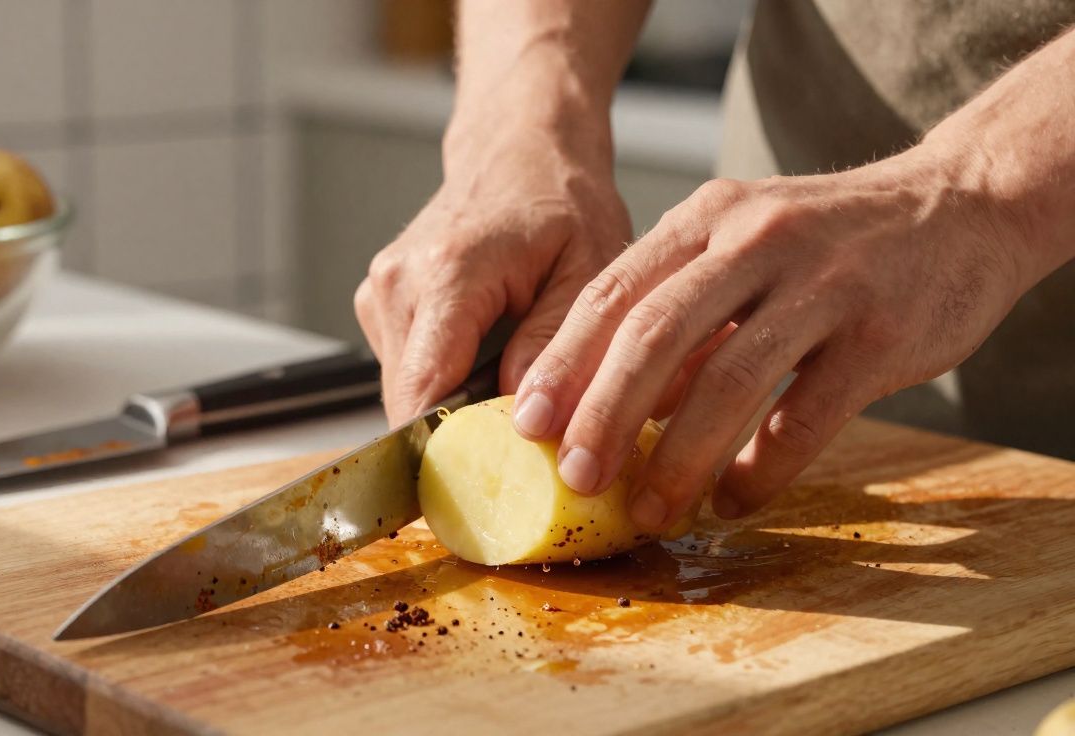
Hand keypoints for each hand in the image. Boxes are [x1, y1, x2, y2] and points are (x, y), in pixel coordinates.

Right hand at [355, 125, 631, 425]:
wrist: (520, 150)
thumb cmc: (561, 201)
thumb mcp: (591, 269)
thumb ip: (557, 345)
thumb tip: (526, 418)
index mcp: (448, 274)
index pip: (421, 393)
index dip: (444, 453)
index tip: (479, 489)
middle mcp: (398, 284)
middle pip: (408, 403)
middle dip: (457, 437)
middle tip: (516, 444)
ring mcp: (380, 292)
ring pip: (403, 392)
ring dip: (450, 408)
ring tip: (505, 384)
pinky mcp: (379, 302)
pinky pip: (405, 369)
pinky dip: (442, 381)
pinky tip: (482, 358)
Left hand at [512, 145, 1034, 528]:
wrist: (960, 205)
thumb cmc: (831, 240)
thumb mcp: (742, 244)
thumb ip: (682, 313)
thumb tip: (617, 404)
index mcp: (706, 218)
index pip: (612, 292)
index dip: (563, 364)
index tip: (523, 426)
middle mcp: (754, 241)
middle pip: (655, 334)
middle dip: (604, 414)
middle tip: (575, 478)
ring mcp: (822, 284)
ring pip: (729, 380)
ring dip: (680, 457)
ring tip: (651, 512)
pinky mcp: (880, 334)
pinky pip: (807, 415)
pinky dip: (763, 468)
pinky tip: (734, 501)